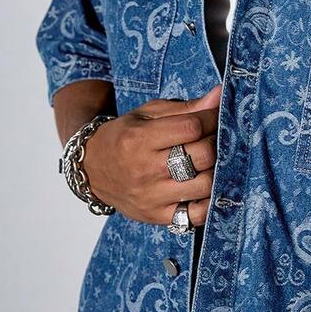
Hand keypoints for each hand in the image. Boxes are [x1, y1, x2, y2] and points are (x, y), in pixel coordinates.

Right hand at [81, 85, 222, 225]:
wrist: (91, 169)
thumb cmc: (125, 136)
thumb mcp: (148, 114)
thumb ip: (186, 107)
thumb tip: (220, 95)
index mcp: (140, 138)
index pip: (192, 127)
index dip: (212, 119)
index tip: (216, 117)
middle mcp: (145, 169)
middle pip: (201, 156)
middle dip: (216, 143)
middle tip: (215, 139)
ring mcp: (150, 196)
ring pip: (204, 185)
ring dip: (216, 171)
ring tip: (211, 162)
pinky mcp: (155, 216)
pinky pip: (195, 215)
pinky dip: (209, 202)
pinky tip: (206, 188)